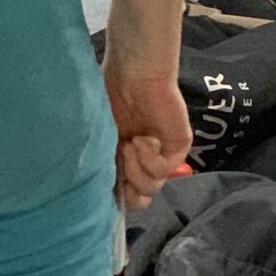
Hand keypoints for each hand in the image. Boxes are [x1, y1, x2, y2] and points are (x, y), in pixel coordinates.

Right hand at [104, 71, 193, 211]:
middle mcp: (144, 162)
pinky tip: (141, 139)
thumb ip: (100, 164)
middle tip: (118, 164)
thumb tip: (97, 192)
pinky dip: (148, 159)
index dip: (113, 197)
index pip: (125, 197)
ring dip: (135, 170)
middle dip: (126, 189)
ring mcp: (162, 155)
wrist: (133, 75)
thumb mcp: (99, 138)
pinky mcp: (178, 147)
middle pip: (140, 200)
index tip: (103, 181)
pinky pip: (163, 170)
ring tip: (128, 144)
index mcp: (125, 161)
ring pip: (151, 188)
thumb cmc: (110, 98)